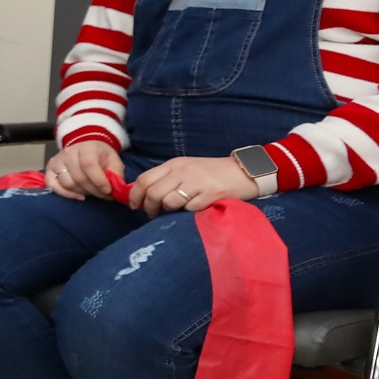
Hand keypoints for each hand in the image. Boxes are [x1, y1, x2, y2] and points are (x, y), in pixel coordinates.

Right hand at [44, 140, 124, 200]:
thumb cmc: (100, 155)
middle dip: (94, 190)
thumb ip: (116, 173)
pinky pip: (53, 186)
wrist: (85, 148)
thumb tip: (115, 189)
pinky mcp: (50, 170)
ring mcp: (57, 161)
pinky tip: (79, 196)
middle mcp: (68, 153)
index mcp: (86, 148)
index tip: (108, 190)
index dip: (99, 180)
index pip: (88, 165)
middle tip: (104, 195)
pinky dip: (66, 194)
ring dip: (83, 193)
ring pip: (68, 184)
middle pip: (79, 178)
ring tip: (92, 193)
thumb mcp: (113, 160)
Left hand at [129, 155, 261, 215]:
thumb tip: (142, 194)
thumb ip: (166, 178)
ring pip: (169, 202)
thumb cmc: (211, 172)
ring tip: (174, 210)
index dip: (135, 195)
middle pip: (153, 193)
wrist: (243, 171)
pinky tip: (195, 207)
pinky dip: (188, 212)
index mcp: (174, 164)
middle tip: (151, 214)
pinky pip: (190, 208)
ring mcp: (197, 182)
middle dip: (149, 207)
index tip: (135, 206)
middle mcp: (183, 171)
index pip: (144, 179)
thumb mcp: (186, 169)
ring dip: (168, 210)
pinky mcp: (211, 194)